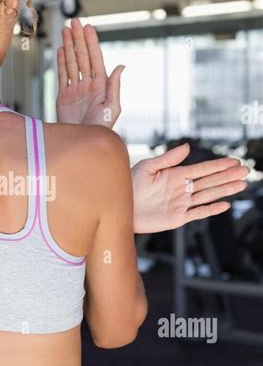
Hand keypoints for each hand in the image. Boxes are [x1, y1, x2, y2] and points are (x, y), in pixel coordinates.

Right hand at [56, 18, 124, 126]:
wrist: (82, 143)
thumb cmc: (100, 129)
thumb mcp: (112, 108)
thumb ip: (114, 86)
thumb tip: (121, 66)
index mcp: (101, 85)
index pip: (96, 58)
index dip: (92, 42)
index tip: (88, 27)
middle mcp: (88, 84)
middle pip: (83, 56)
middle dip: (78, 38)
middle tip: (74, 21)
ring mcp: (75, 89)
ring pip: (72, 62)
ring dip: (70, 45)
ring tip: (66, 30)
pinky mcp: (63, 96)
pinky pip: (63, 75)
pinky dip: (62, 62)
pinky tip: (62, 49)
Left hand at [132, 143, 248, 233]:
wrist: (119, 206)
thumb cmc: (130, 184)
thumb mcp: (148, 167)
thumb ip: (168, 158)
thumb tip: (188, 146)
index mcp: (176, 174)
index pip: (202, 169)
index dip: (218, 165)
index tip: (234, 161)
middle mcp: (182, 188)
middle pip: (210, 181)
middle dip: (227, 176)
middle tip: (246, 170)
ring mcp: (181, 203)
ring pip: (208, 196)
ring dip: (224, 190)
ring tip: (241, 184)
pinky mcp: (177, 218)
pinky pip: (198, 213)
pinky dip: (211, 209)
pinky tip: (224, 204)